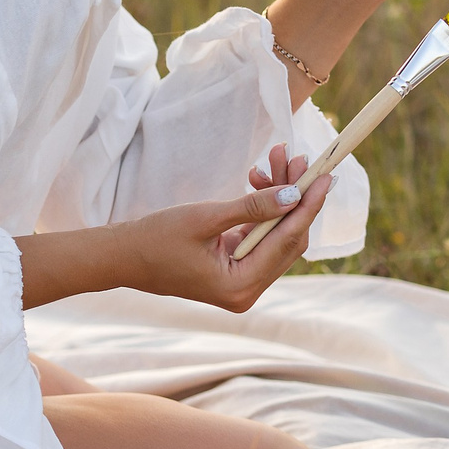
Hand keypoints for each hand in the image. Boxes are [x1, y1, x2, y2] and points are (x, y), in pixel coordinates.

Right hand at [115, 147, 331, 311]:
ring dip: (279, 196)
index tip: (326, 175)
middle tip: (298, 157)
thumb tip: (294, 195)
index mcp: (239, 287)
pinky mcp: (235, 270)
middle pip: (288, 238)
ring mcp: (242, 282)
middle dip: (294, 195)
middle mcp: (246, 291)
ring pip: (277, 234)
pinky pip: (261, 235)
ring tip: (275, 157)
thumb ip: (252, 208)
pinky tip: (257, 178)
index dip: (309, 205)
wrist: (122, 256)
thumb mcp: (206, 218)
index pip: (288, 241)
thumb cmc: (156, 238)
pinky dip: (263, 208)